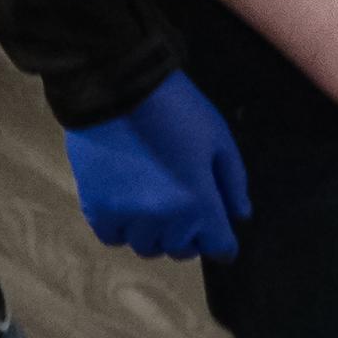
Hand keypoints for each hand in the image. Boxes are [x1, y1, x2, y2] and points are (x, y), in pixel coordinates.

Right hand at [66, 71, 249, 259]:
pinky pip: (113, 237)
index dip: (222, 242)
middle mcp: (164, 219)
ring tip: (154, 205)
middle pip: (181, 250)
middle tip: (184, 208)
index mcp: (199, 202)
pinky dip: (123, 228)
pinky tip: (127, 205)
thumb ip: (233, 181)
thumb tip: (240, 216)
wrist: (118, 87)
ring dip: (155, 233)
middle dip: (188, 235)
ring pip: (147, 247)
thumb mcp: (218, 139)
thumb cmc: (177, 109)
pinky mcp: (97, 208)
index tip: (218, 234)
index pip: (219, 246)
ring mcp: (128, 217)